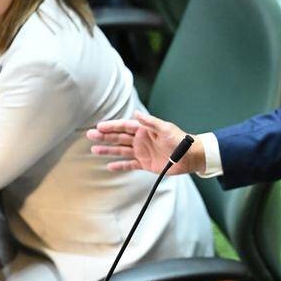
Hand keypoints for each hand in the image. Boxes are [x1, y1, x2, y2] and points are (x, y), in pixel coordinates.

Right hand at [87, 111, 204, 173]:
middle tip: (90, 135)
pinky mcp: (145, 164)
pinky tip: (109, 165)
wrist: (190, 156)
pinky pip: (129, 164)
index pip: (124, 126)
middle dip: (105, 137)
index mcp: (144, 130)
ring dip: (108, 150)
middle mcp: (141, 140)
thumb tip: (136, 114)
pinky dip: (120, 165)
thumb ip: (150, 122)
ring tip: (94, 150)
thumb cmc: (179, 140)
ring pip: (121, 151)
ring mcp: (142, 152)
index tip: (99, 127)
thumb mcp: (165, 129)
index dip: (111, 126)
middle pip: (119, 138)